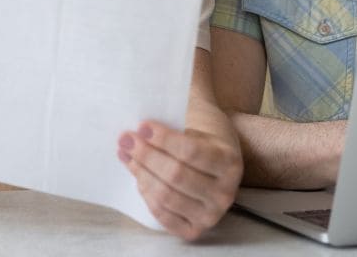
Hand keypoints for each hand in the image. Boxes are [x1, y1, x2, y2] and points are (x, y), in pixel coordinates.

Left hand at [118, 120, 241, 240]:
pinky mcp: (194, 230)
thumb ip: (174, 126)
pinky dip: (147, 195)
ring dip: (141, 174)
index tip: (143, 127)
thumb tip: (140, 131)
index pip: (191, 151)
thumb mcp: (199, 127)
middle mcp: (225, 193)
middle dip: (147, 156)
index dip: (164, 139)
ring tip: (128, 156)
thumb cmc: (203, 141)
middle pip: (176, 175)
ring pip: (166, 196)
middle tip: (127, 140)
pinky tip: (139, 177)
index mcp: (229, 163)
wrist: (217, 164)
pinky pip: (163, 215)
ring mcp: (210, 215)